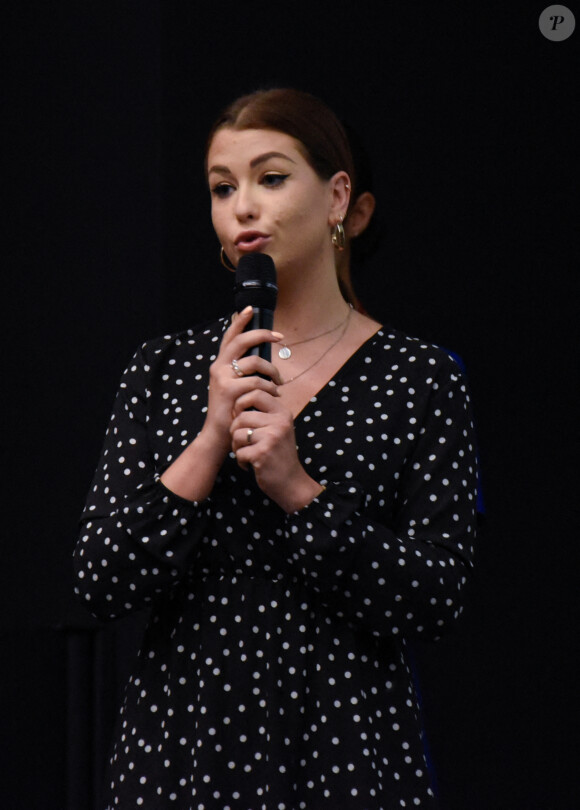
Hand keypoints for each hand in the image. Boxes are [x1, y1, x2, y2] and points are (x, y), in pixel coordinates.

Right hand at [203, 306, 283, 454]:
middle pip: (242, 341)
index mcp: (220, 364)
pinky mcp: (229, 390)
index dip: (240, 321)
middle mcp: (218, 367)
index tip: (251, 309)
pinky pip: (256, 382)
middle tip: (279, 337)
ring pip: (254, 362)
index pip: (230, 337)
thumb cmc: (231, 410)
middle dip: (262, 335)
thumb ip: (243, 372)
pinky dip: (269, 387)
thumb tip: (261, 357)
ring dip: (272, 371)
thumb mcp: (234, 387)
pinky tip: (274, 395)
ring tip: (278, 383)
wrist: (219, 434)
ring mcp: (222, 378)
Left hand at [230, 387, 322, 511]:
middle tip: (241, 441)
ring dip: (236, 446)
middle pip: (241, 416)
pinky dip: (241, 461)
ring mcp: (271, 437)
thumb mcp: (279, 429)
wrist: (291, 482)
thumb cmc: (279, 455)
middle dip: (235, 430)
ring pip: (237, 433)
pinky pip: (239, 451)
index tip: (240, 416)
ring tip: (245, 453)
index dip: (241, 403)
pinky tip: (249, 465)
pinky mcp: (262, 453)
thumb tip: (239, 398)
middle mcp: (279, 422)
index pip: (256, 393)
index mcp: (283, 413)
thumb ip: (265, 413)